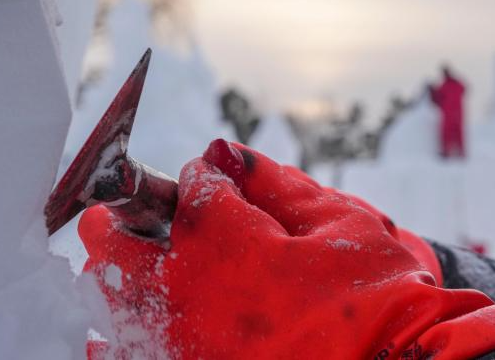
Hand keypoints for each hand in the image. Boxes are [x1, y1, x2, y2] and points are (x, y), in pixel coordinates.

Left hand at [80, 140, 494, 358]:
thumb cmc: (380, 296)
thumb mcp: (341, 222)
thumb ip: (277, 184)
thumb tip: (226, 154)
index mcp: (227, 243)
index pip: (194, 189)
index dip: (206, 176)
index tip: (216, 177)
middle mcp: (188, 293)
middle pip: (119, 243)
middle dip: (123, 218)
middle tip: (130, 212)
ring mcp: (182, 343)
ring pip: (114, 299)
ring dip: (119, 271)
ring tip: (134, 261)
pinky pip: (124, 354)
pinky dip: (114, 337)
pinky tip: (115, 329)